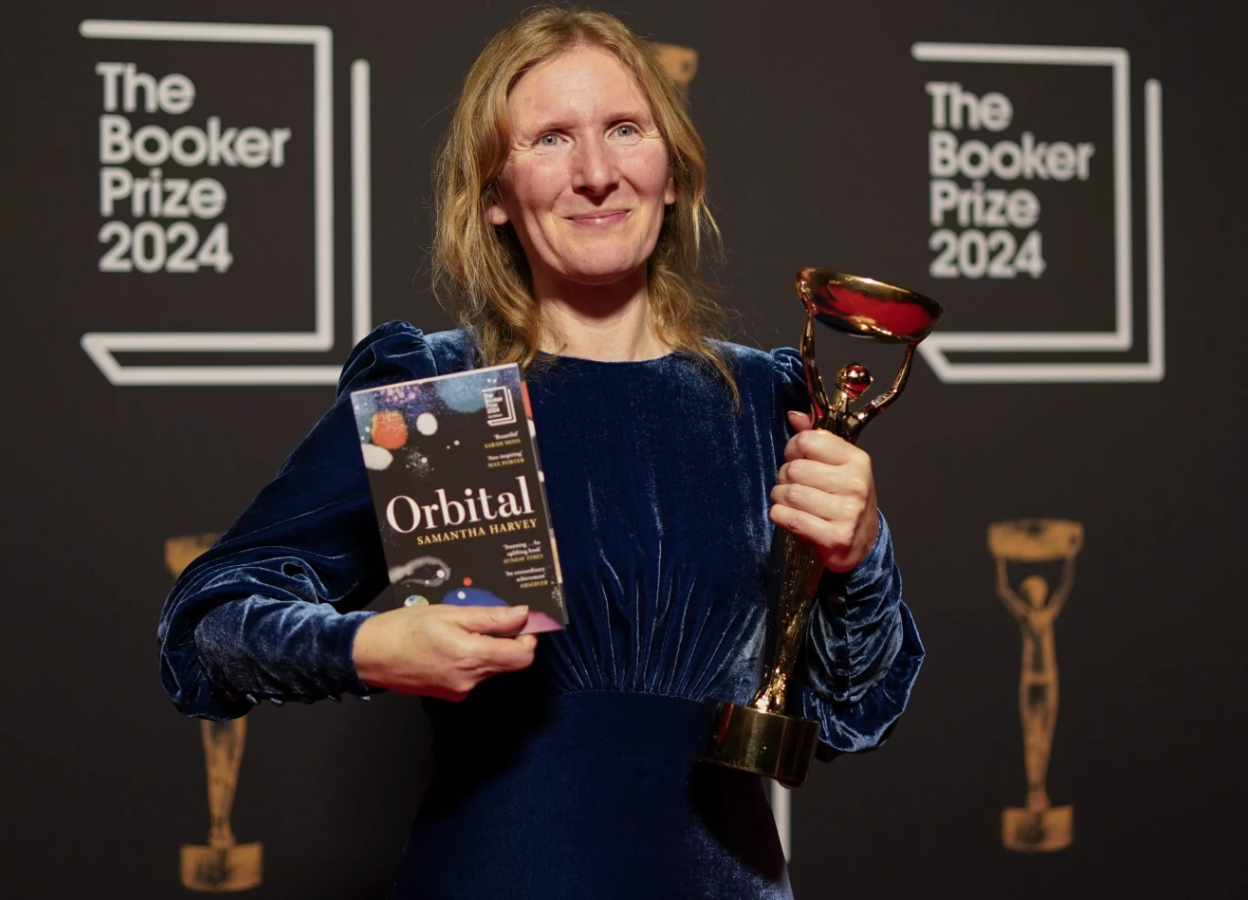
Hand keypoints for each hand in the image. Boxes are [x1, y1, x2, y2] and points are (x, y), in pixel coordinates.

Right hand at [351, 604, 536, 700]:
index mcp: (472, 657)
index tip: (523, 621)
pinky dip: (472, 661)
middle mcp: (470, 680)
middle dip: (508, 641)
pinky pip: (473, 676)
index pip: (522, 656)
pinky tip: (451, 646)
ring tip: (462, 630)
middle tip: (492, 619)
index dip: (529, 637)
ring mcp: (459, 691)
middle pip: (508, 663)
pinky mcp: (449, 695)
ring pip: (490, 669)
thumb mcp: (450, 614)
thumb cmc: (406, 628)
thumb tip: (523, 614)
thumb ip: (490, 617)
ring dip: (488, 650)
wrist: (369, 656)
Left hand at [770, 411, 879, 572]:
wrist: (864, 542)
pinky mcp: (836, 537)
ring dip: (779, 498)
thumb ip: (815, 438)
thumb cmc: (845, 499)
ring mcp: (848, 512)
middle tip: (791, 485)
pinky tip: (787, 517)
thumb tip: (793, 416)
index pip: (807, 440)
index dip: (793, 449)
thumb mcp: (838, 465)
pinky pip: (791, 518)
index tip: (795, 459)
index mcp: (856, 459)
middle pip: (794, 470)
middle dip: (784, 478)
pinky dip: (780, 516)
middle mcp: (855, 484)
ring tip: (788, 502)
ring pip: (790, 494)